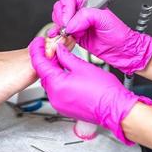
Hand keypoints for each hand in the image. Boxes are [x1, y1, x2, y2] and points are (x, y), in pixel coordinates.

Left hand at [29, 37, 151, 144]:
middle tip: (54, 49)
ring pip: (49, 82)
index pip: (39, 64)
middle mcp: (54, 97)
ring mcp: (58, 104)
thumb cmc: (104, 91)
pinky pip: (55, 91)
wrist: (115, 109)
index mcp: (57, 85)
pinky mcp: (64, 108)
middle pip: (43, 73)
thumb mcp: (83, 67)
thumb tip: (59, 50)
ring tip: (62, 60)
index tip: (38, 42)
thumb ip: (66, 56)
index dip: (37, 50)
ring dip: (53, 70)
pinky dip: (58, 81)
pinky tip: (66, 74)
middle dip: (47, 60)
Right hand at [49, 0, 151, 74]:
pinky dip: (60, 37)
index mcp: (87, 2)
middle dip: (62, 19)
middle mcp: (79, 12)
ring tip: (74, 34)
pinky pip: (60, 34)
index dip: (65, 7)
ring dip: (61, 28)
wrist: (119, 50)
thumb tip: (71, 24)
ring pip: (57, 21)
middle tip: (70, 28)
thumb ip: (86, 17)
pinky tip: (69, 39)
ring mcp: (75, 24)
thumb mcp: (105, 19)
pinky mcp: (73, 35)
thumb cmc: (117, 33)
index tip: (69, 19)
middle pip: (59, 8)